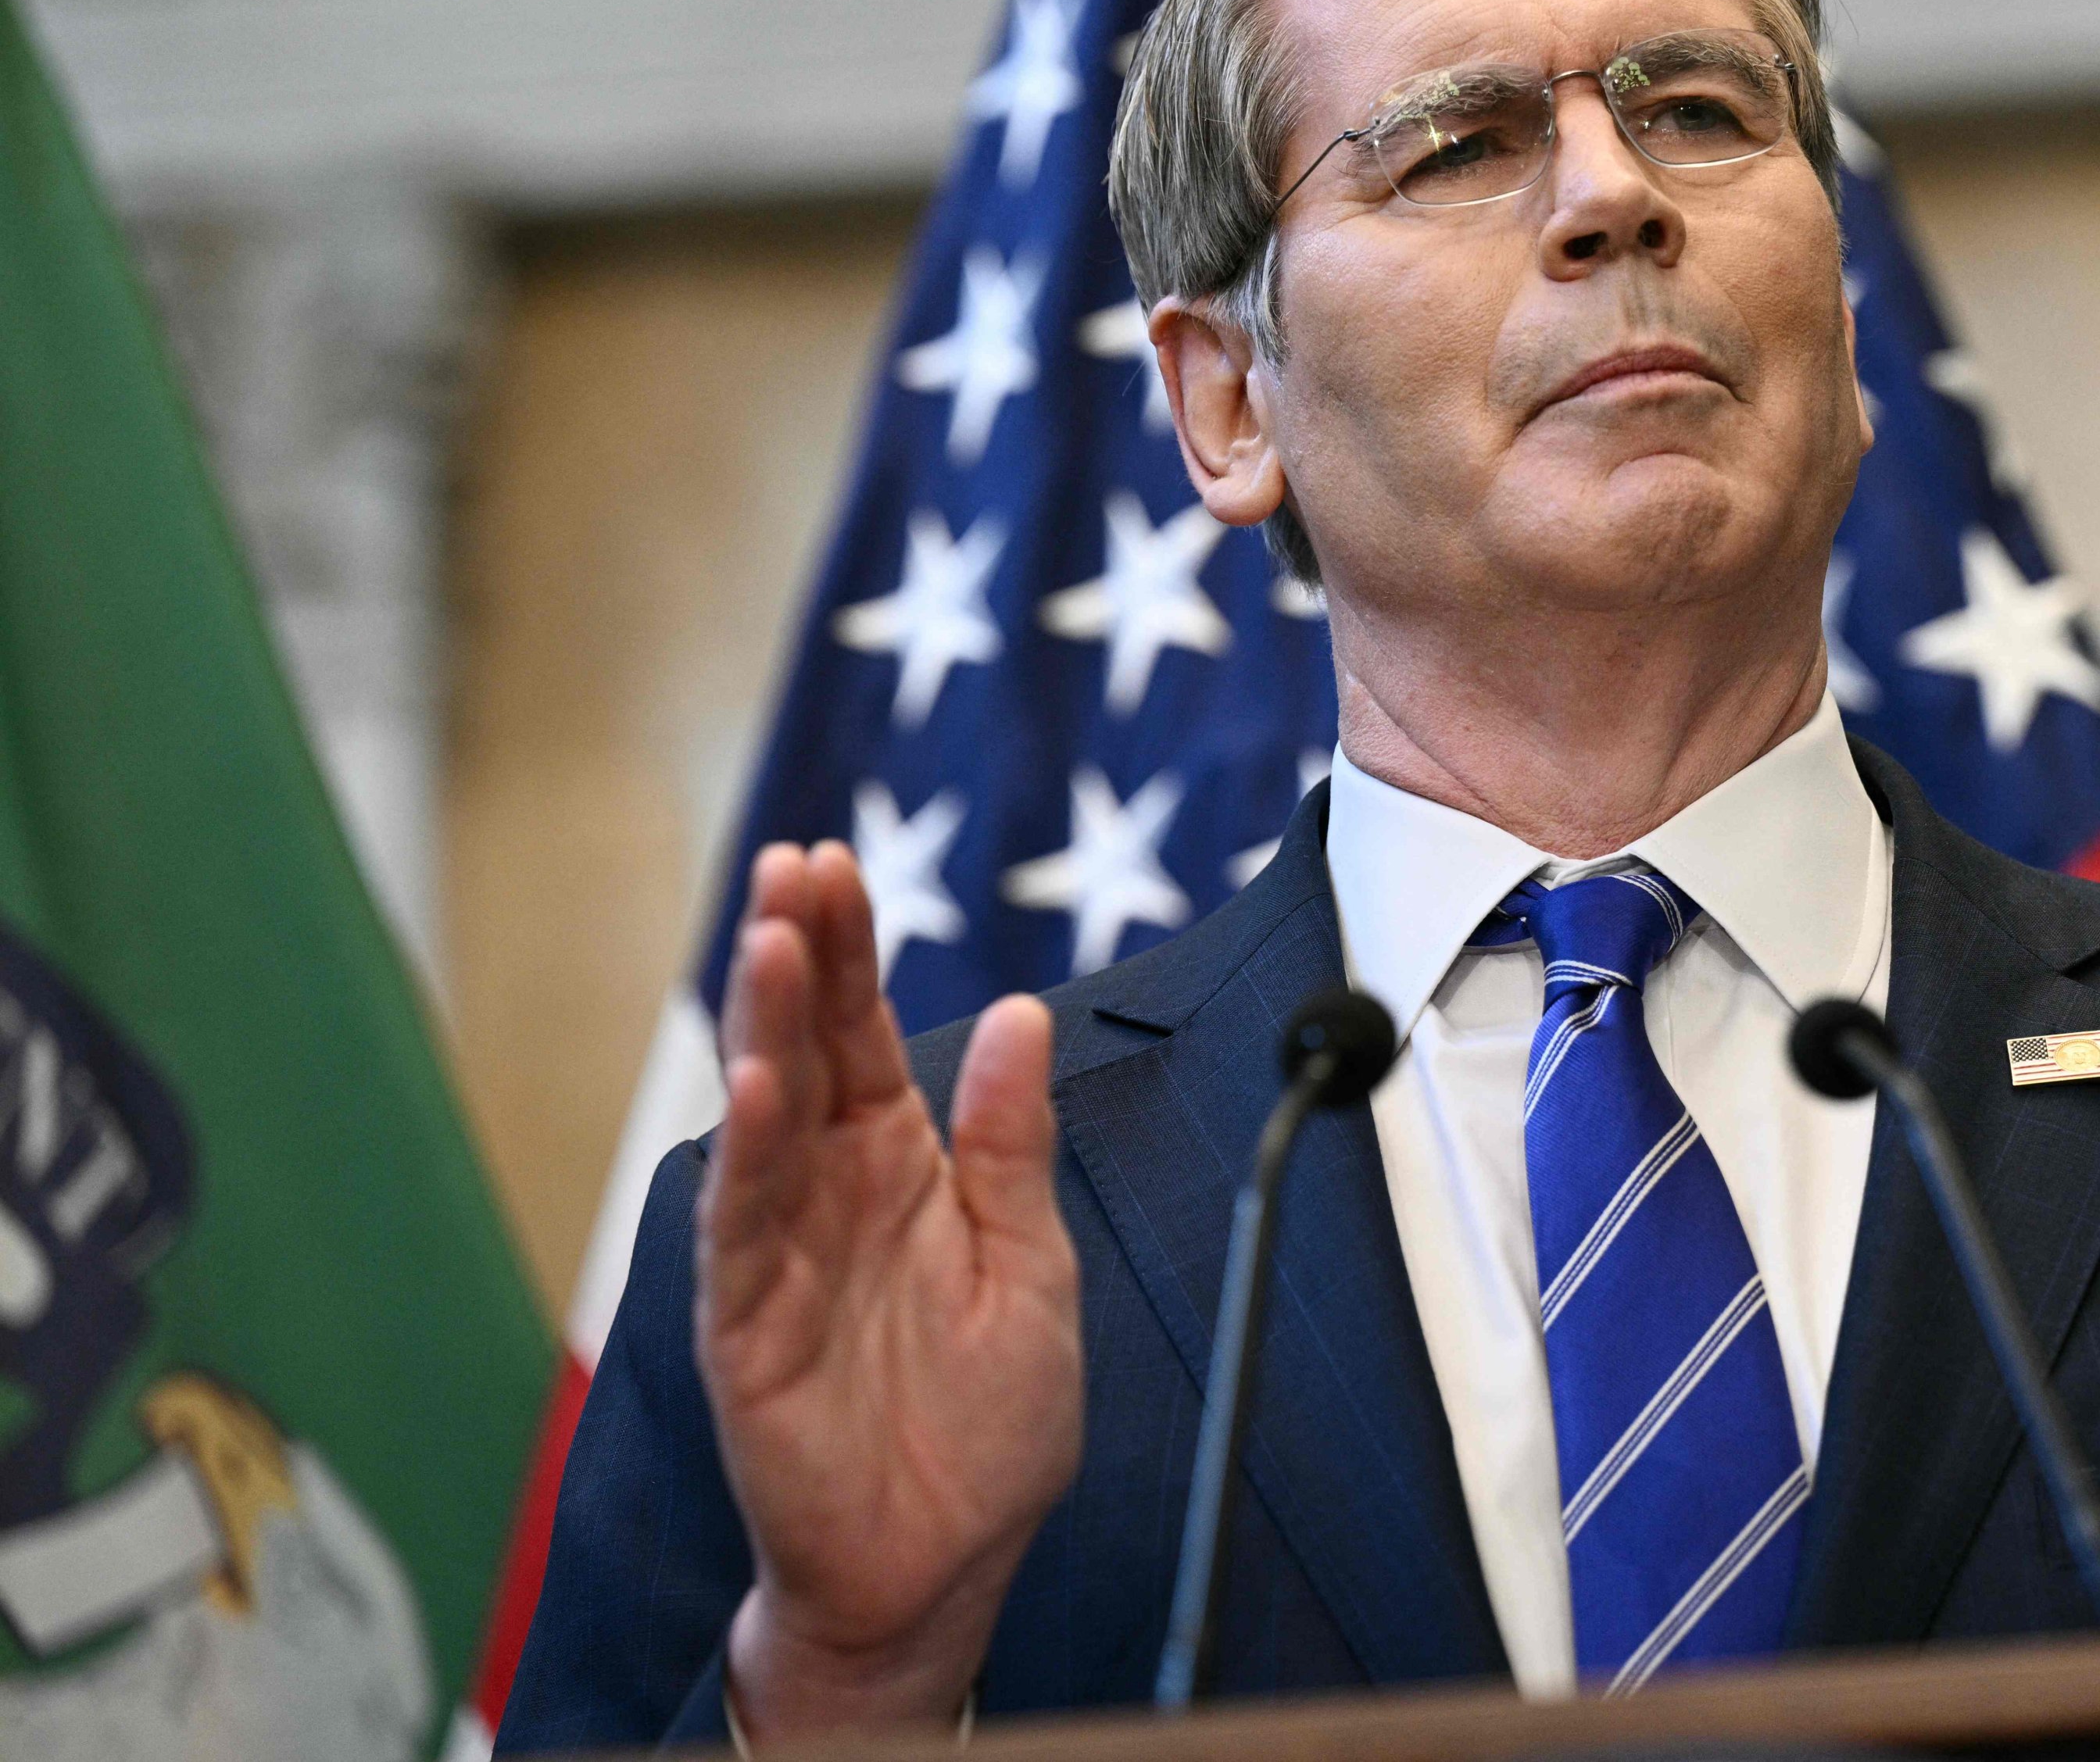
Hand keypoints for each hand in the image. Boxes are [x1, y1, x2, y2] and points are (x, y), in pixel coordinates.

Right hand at [697, 842, 1083, 1739]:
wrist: (940, 1562)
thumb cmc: (984, 1426)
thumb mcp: (1029, 1263)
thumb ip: (1009, 1144)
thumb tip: (1018, 1015)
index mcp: (901, 1166)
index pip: (866, 1035)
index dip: (849, 951)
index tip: (835, 863)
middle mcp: (830, 1192)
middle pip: (805, 1051)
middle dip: (798, 958)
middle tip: (792, 866)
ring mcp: (781, 1252)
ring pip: (764, 1119)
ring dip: (764, 1030)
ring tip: (774, 942)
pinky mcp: (748, 1325)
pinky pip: (743, 1226)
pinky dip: (749, 1155)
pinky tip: (757, 1087)